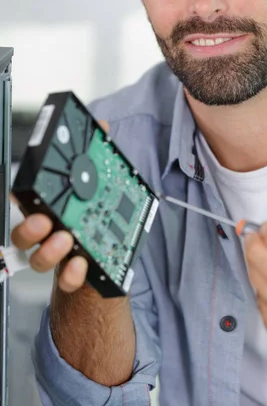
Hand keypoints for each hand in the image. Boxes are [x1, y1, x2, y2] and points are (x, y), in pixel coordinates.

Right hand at [11, 120, 109, 293]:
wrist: (107, 255)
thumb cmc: (95, 213)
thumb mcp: (101, 180)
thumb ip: (98, 154)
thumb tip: (103, 126)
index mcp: (50, 206)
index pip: (26, 199)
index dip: (20, 194)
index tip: (21, 189)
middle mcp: (47, 233)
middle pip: (23, 233)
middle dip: (29, 227)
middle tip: (44, 220)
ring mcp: (59, 255)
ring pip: (38, 259)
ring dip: (48, 251)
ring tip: (66, 241)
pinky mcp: (74, 273)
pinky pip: (66, 279)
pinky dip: (72, 274)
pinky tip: (82, 264)